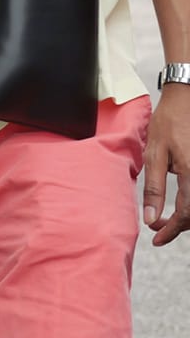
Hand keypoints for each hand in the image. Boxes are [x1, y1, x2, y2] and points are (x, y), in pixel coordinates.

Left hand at [144, 85, 189, 244]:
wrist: (186, 100)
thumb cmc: (169, 122)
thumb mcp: (155, 154)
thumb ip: (154, 187)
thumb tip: (151, 217)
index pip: (187, 215)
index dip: (172, 231)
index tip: (156, 238)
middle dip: (179, 226)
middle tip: (158, 228)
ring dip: (187, 217)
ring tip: (166, 220)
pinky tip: (180, 205)